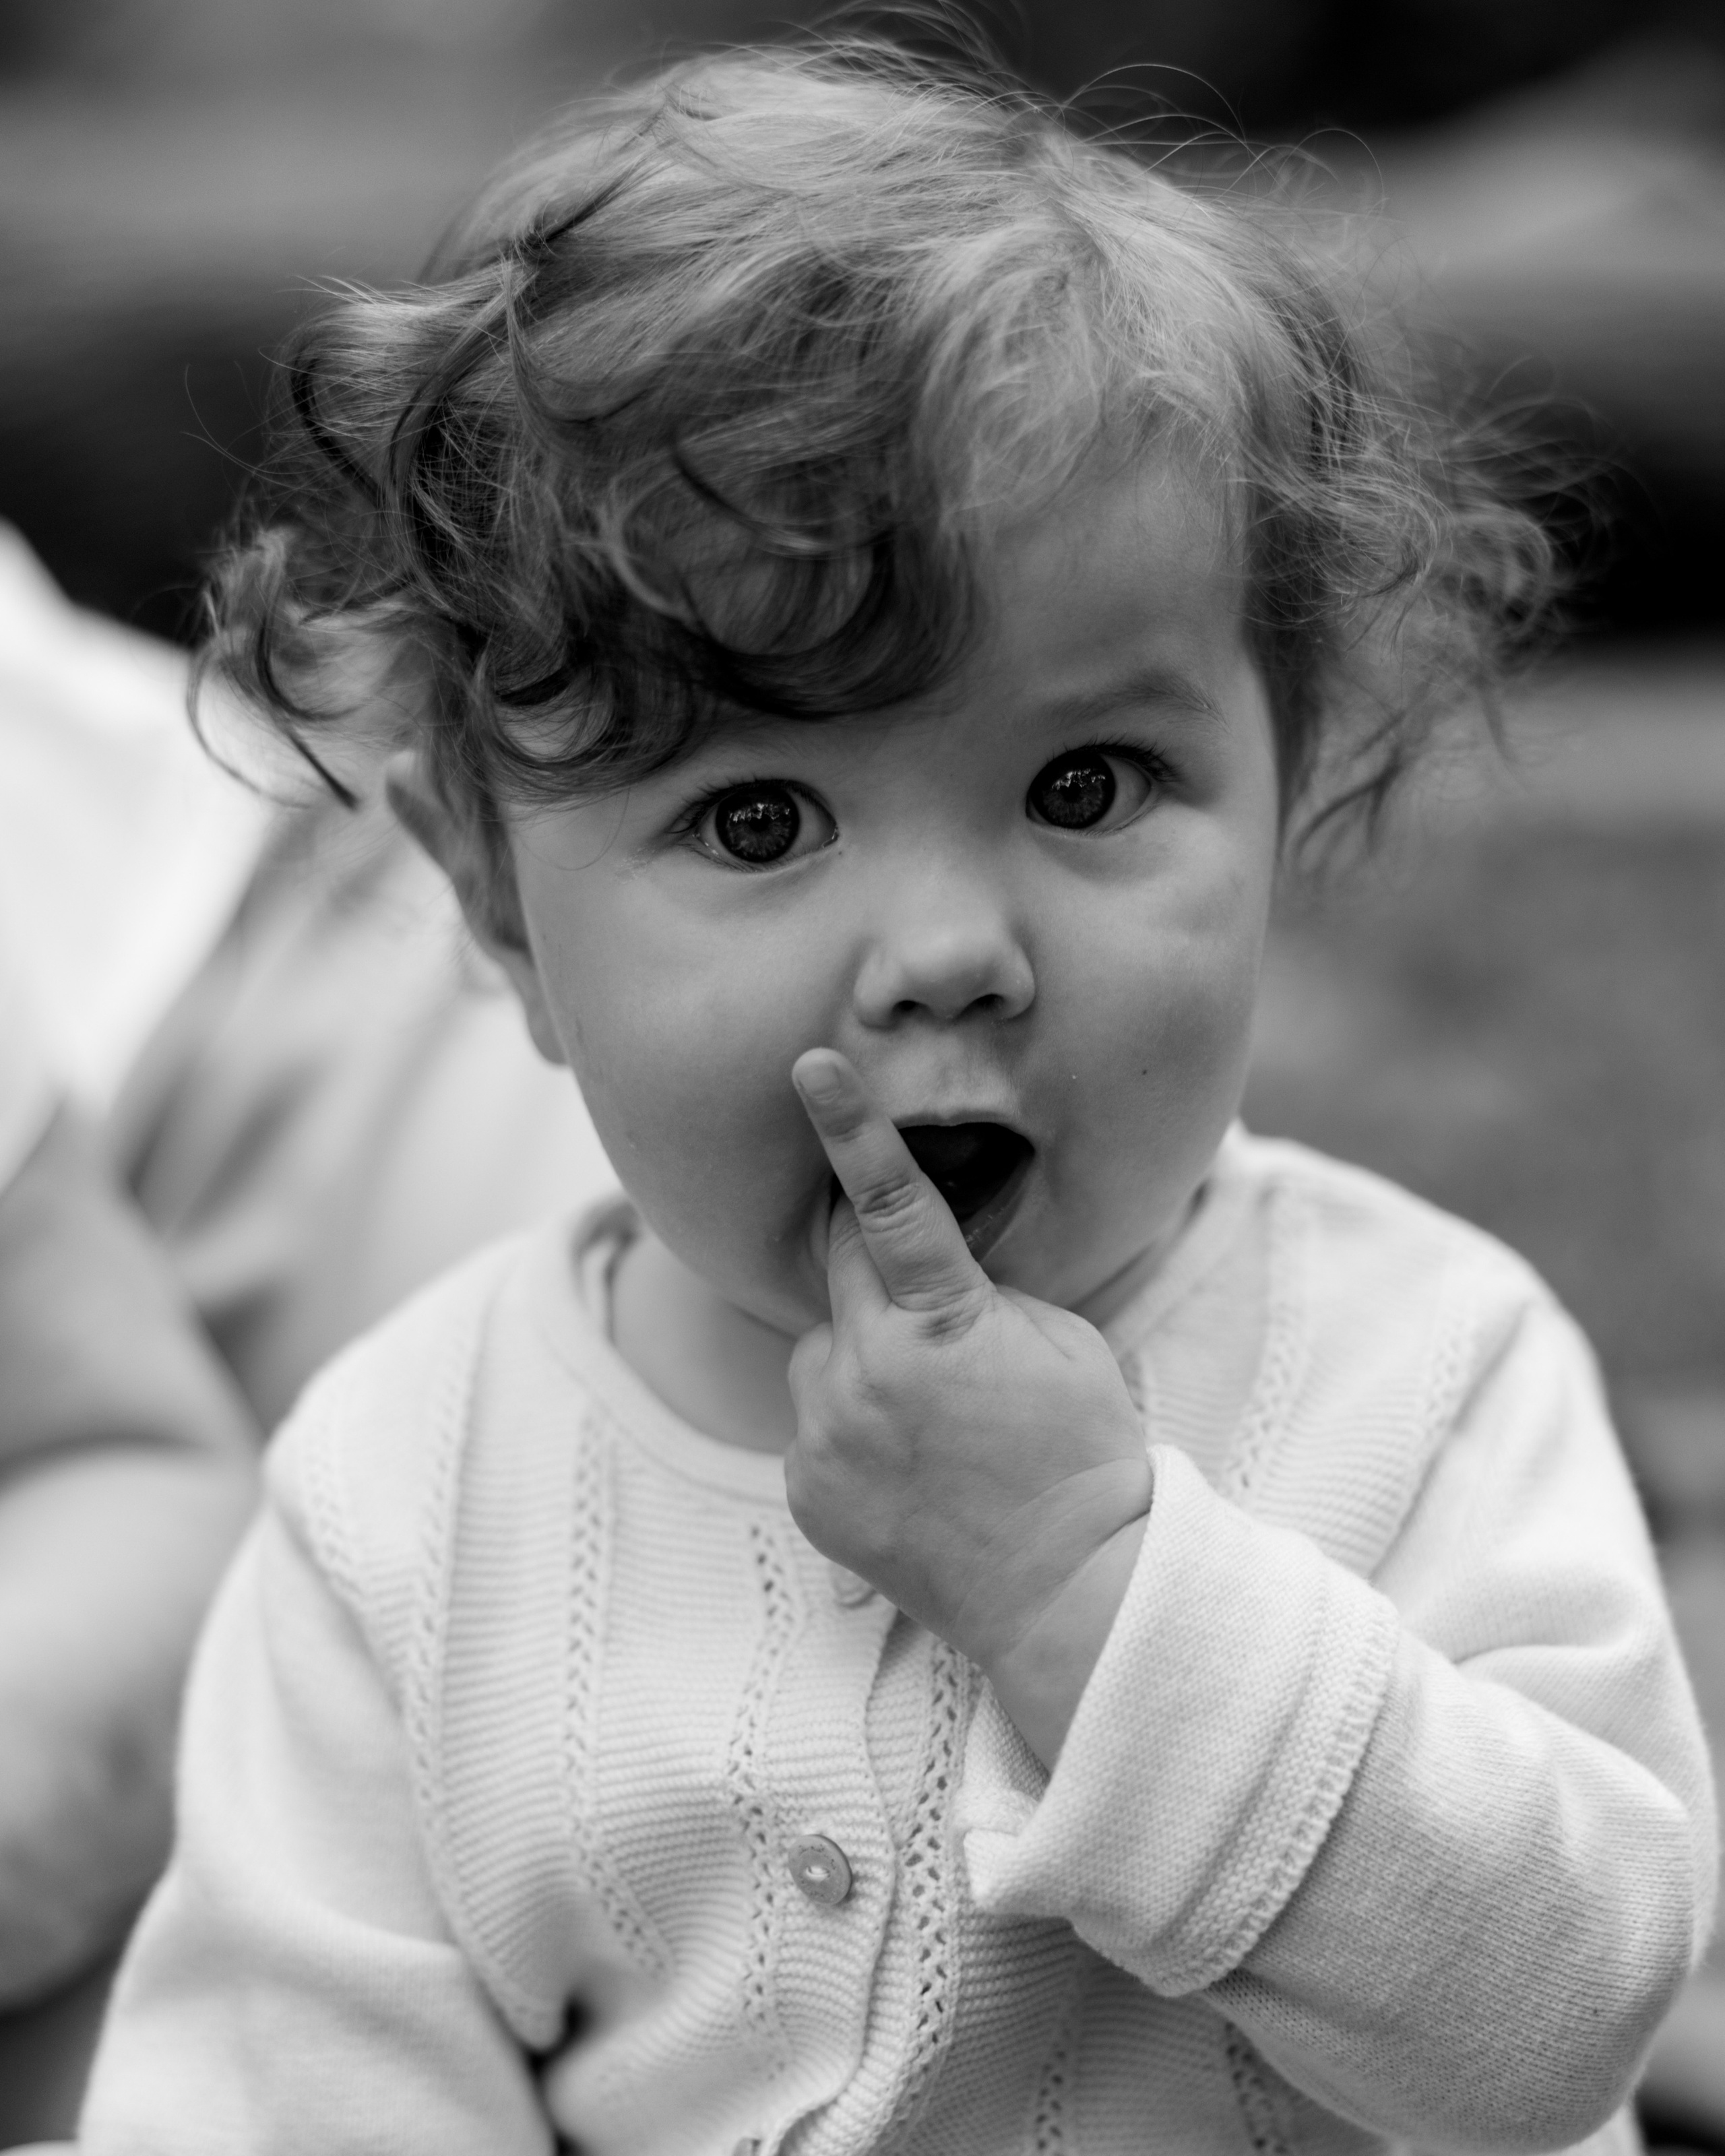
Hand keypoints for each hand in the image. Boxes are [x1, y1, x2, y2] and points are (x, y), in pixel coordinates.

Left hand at [787, 1049, 1152, 1764]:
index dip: (851, 1127)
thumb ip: (977, 1294)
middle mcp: (868, 1372)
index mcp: (943, 1322)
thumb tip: (927, 1279)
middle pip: (837, 1268)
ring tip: (933, 1420)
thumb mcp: (1057, 1340)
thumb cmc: (1081, 1453)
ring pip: (820, 1353)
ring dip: (861, 1361)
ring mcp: (827, 1435)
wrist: (1071, 1589)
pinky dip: (849, 1428)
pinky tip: (909, 1466)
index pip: (889, 1203)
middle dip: (872, 1268)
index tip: (809, 1067)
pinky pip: (813, 1425)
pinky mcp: (806, 1490)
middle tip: (928, 1310)